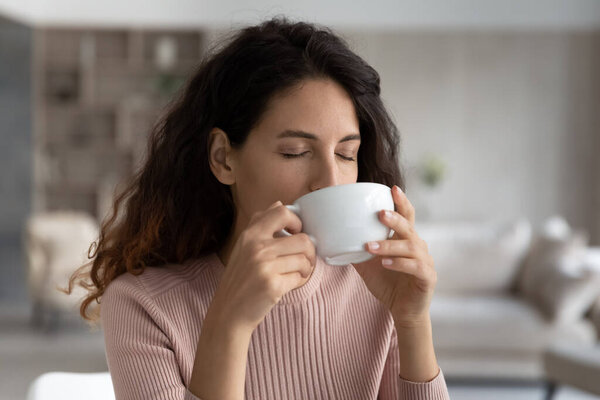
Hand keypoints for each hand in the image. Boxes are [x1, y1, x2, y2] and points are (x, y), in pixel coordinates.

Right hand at [211, 201, 316, 332]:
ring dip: (306, 268)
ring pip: (305, 259)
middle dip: (309, 252)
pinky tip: (290, 284)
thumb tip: (280, 203)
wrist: (228, 313)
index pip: (282, 212)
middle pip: (303, 239)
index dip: (297, 221)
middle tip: (303, 259)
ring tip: (296, 273)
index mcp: (250, 235)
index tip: (296, 233)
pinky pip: (300, 277)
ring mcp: (264, 267)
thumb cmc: (240, 279)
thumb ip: (260, 224)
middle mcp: (256, 247)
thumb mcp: (243, 246)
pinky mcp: (273, 285)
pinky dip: (300, 281)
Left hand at [352, 185, 436, 326]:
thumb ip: (356, 250)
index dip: (402, 202)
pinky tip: (385, 263)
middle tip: (380, 214)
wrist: (404, 311)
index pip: (407, 216)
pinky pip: (415, 267)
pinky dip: (400, 264)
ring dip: (389, 245)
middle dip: (395, 219)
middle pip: (409, 227)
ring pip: (410, 247)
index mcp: (406, 239)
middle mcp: (418, 246)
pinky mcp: (428, 277)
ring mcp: (425, 261)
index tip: (393, 189)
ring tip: (370, 246)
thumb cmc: (388, 283)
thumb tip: (332, 238)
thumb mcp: (368, 265)